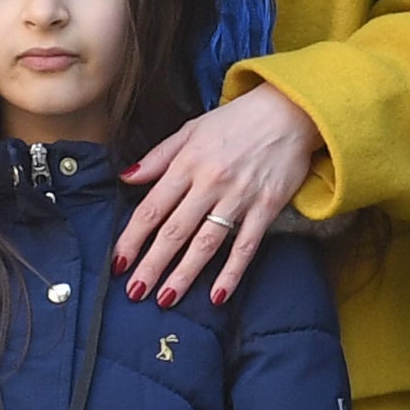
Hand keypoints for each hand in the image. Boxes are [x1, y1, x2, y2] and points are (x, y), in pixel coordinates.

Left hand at [119, 84, 323, 305]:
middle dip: (152, 264)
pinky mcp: (266, 208)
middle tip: (135, 291)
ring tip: (166, 299)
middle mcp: (210, 182)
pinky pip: (246, 246)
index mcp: (188, 163)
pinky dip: (232, 272)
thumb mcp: (192, 129)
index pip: (152, 208)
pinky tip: (218, 295)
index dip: (132, 238)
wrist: (290, 111)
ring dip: (184, 274)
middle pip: (174, 231)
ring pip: (206, 243)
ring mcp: (239, 197)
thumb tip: (127, 177)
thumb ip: (159, 156)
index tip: (119, 262)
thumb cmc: (237, 120)